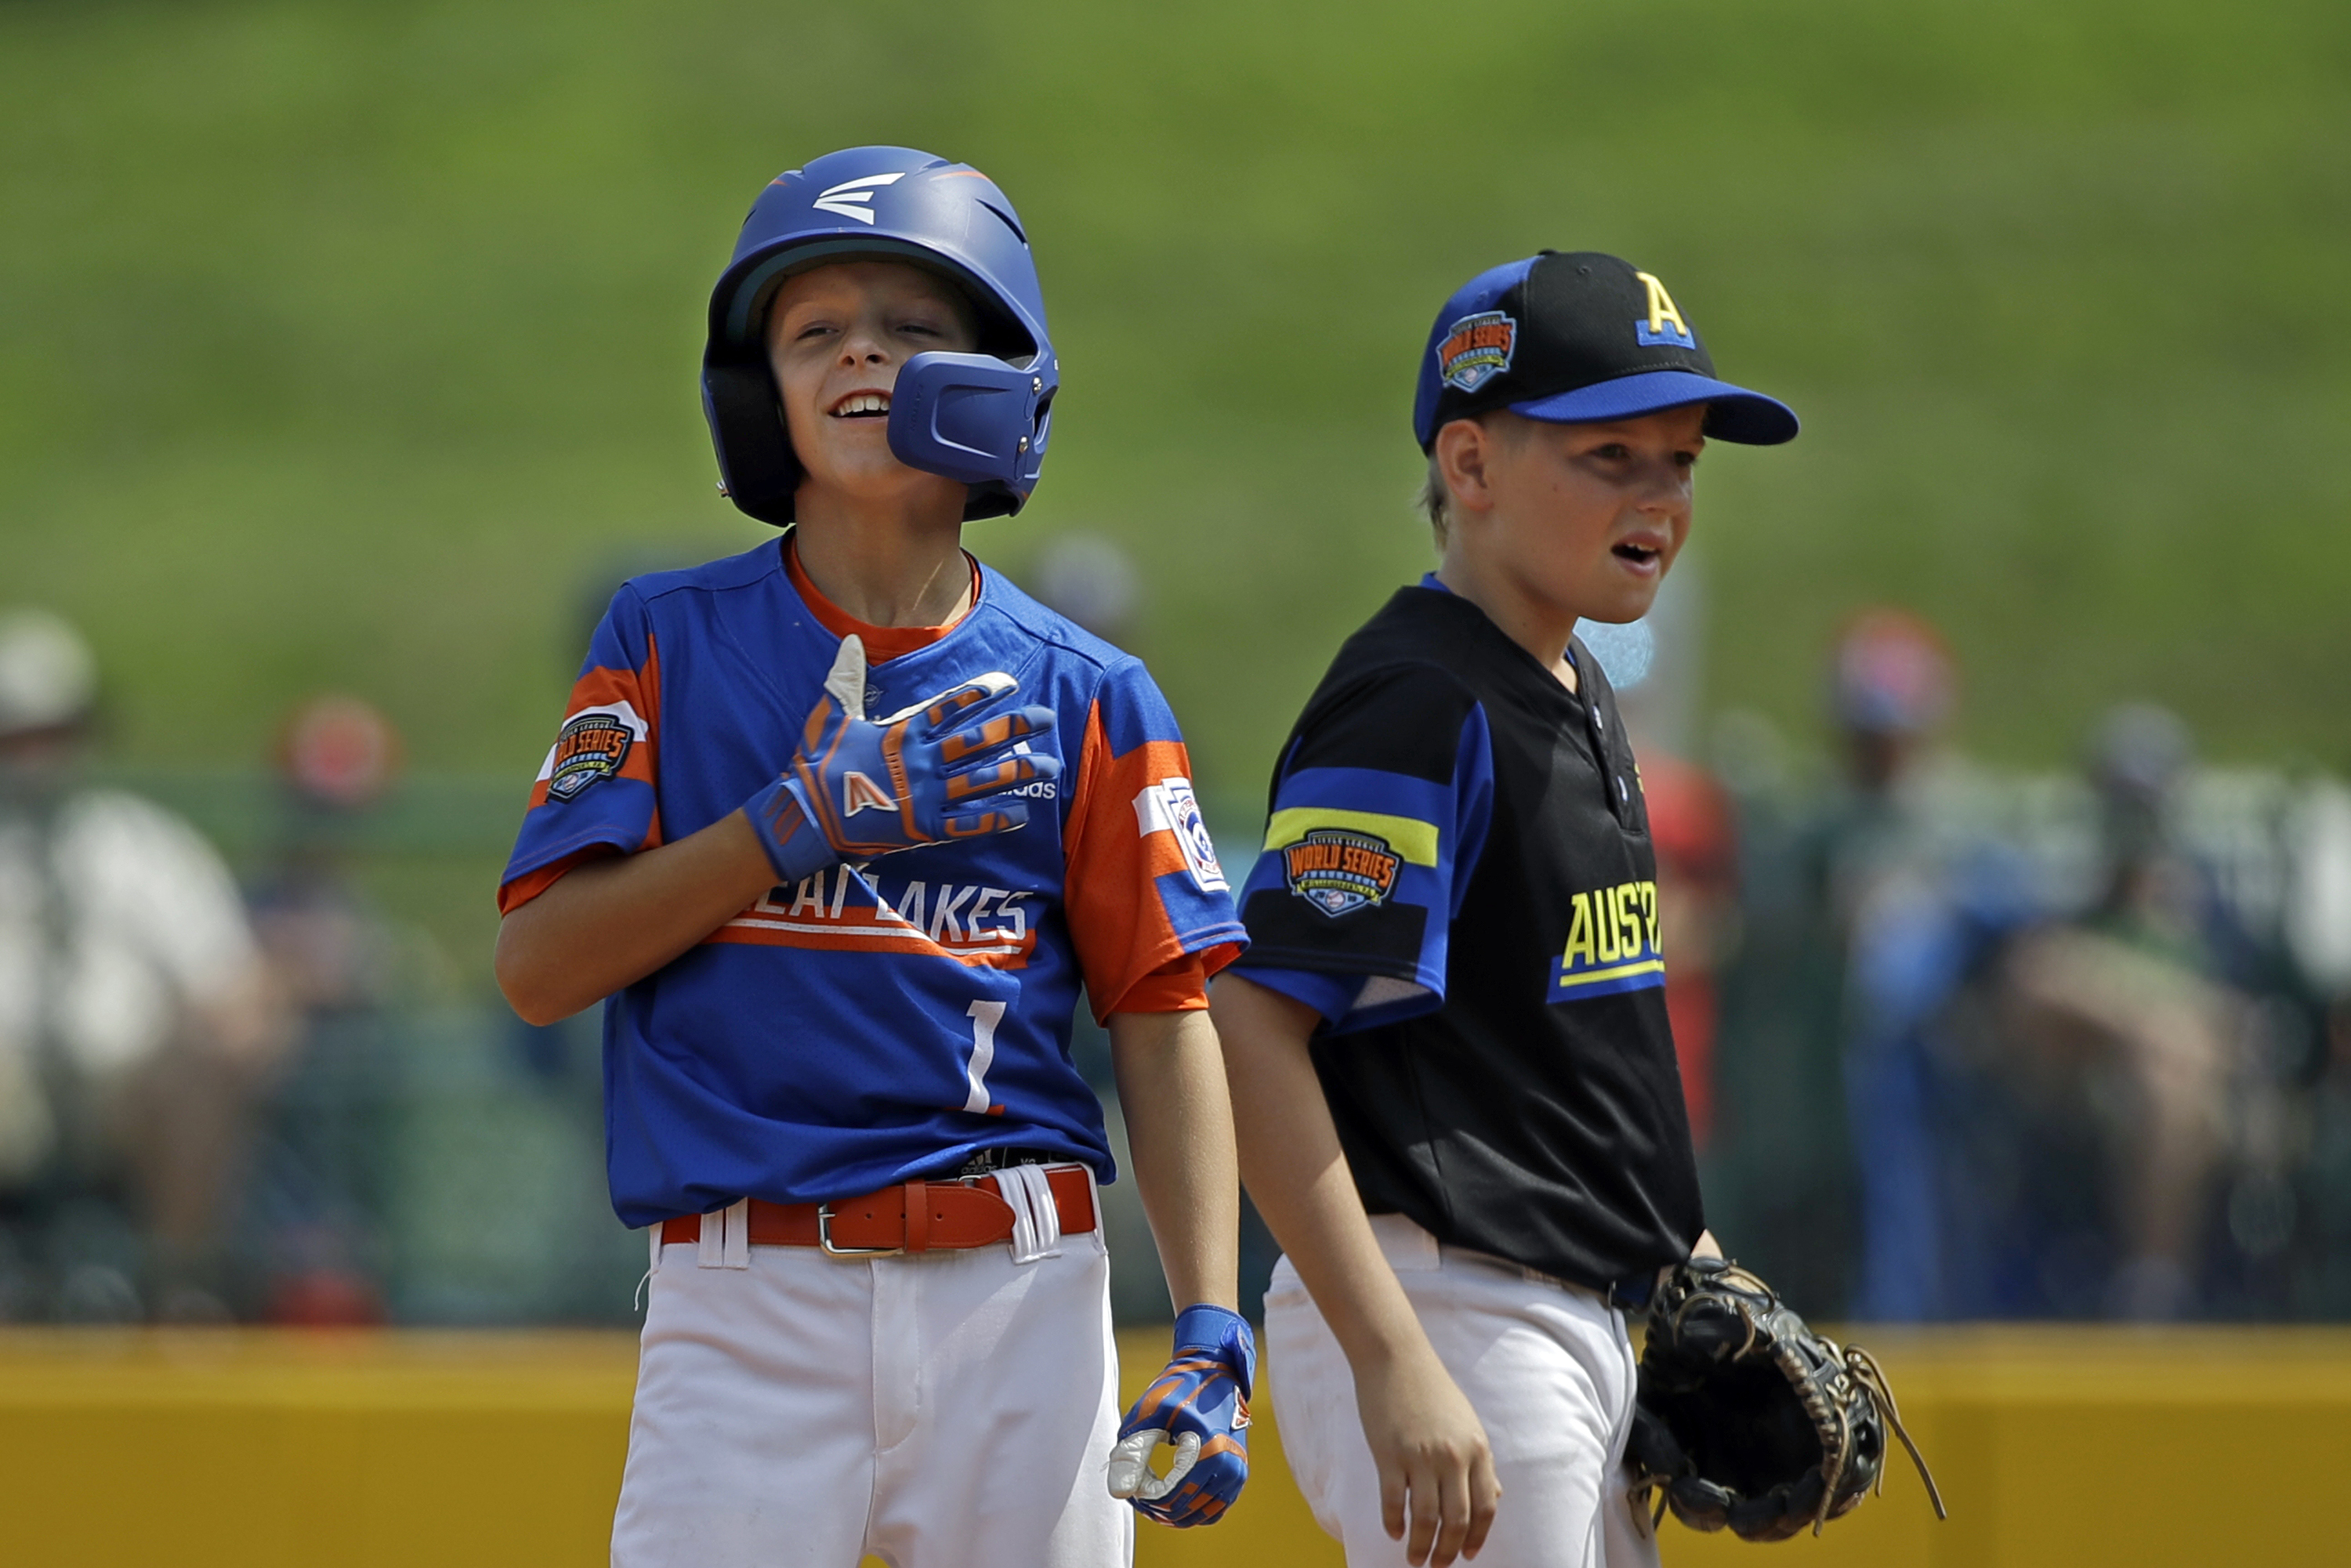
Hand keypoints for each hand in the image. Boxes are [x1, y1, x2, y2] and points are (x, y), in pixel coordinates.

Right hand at [745, 634, 1057, 883]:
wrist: (808, 816)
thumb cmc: (817, 764)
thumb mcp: (831, 714)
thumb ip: (847, 678)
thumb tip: (849, 638)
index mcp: (902, 733)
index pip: (949, 708)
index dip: (980, 694)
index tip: (1008, 684)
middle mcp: (921, 761)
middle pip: (978, 740)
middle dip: (1015, 728)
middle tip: (1046, 718)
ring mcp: (926, 796)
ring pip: (982, 781)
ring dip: (1018, 772)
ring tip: (1050, 767)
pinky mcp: (924, 829)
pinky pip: (968, 824)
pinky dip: (995, 820)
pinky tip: (1022, 814)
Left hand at [1106, 1304, 1252, 1526]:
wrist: (1215, 1371)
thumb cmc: (1179, 1389)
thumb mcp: (1150, 1414)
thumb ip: (1132, 1453)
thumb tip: (1119, 1492)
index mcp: (1208, 1451)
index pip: (1169, 1495)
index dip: (1143, 1496)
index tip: (1130, 1484)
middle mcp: (1228, 1468)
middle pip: (1183, 1509)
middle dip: (1154, 1506)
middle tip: (1135, 1492)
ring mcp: (1236, 1474)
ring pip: (1199, 1515)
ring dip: (1172, 1514)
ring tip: (1149, 1500)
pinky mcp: (1238, 1475)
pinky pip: (1214, 1511)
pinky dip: (1193, 1513)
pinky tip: (1172, 1502)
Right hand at [1353, 1346, 1499, 1566]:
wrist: (1395, 1357)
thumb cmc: (1431, 1388)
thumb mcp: (1466, 1423)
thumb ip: (1480, 1460)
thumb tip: (1494, 1496)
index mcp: (1477, 1448)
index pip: (1485, 1506)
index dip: (1477, 1536)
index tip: (1467, 1554)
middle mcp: (1453, 1456)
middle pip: (1457, 1519)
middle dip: (1448, 1551)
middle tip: (1438, 1565)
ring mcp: (1421, 1456)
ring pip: (1426, 1518)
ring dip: (1421, 1546)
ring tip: (1415, 1558)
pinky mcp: (1390, 1454)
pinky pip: (1395, 1500)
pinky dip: (1394, 1522)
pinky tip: (1393, 1531)